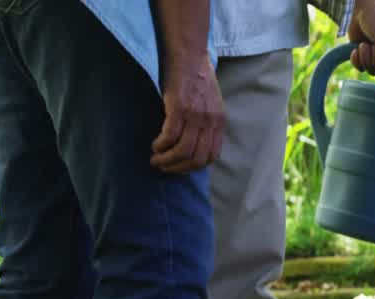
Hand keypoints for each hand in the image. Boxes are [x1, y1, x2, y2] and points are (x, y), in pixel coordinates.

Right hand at [151, 55, 224, 173]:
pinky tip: (155, 145)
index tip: (180, 167)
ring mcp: (196, 115)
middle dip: (179, 168)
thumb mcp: (210, 103)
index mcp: (219, 122)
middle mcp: (210, 121)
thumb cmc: (196, 77)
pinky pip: (170, 137)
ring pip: (183, 151)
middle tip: (164, 167)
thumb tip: (195, 143)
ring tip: (156, 159)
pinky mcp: (179, 108)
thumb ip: (206, 122)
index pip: (211, 156)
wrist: (188, 54)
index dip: (194, 167)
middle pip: (197, 158)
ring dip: (167, 160)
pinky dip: (161, 146)